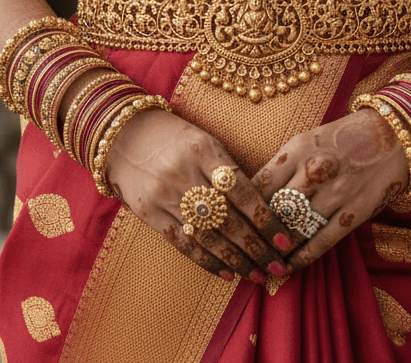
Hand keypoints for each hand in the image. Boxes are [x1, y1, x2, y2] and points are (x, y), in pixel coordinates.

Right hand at [106, 108, 294, 283]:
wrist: (124, 135)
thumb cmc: (175, 138)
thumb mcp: (204, 141)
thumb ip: (228, 169)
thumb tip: (261, 206)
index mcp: (204, 150)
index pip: (243, 192)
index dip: (265, 220)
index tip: (285, 240)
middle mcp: (185, 174)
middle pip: (228, 219)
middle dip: (256, 248)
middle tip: (278, 267)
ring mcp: (165, 195)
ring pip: (207, 236)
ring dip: (236, 261)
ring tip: (258, 275)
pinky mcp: (148, 212)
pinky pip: (182, 242)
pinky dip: (206, 261)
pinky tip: (227, 273)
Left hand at [253, 109, 408, 271]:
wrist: (391, 136)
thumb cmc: (340, 138)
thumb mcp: (306, 141)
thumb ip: (281, 166)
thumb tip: (253, 195)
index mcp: (298, 149)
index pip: (260, 184)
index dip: (244, 207)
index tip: (234, 222)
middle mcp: (315, 171)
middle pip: (276, 210)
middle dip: (257, 233)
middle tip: (242, 250)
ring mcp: (335, 193)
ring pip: (296, 229)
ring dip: (277, 250)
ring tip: (262, 262)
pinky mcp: (354, 212)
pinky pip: (322, 241)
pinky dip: (303, 257)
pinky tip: (290, 266)